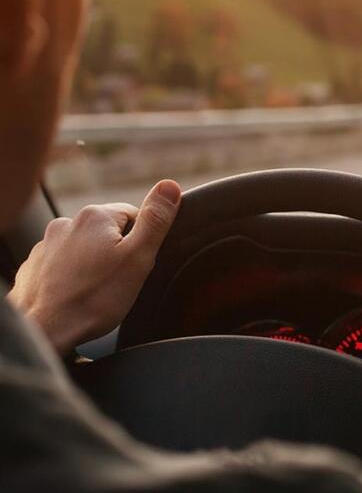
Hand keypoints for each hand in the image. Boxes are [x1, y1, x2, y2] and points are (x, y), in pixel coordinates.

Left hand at [9, 180, 181, 354]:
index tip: (136, 266)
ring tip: (96, 292)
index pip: (134, 216)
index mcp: (96, 216)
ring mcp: (46, 244)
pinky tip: (76, 295)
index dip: (141, 242)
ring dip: (93, 264)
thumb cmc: (94, 299)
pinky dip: (72, 276)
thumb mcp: (138, 258)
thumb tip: (170, 186)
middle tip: (119, 282)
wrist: (44, 331)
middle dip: (117, 253)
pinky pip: (63, 264)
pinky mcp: (35, 265)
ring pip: (85, 248)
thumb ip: (155, 220)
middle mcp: (67, 222)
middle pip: (108, 231)